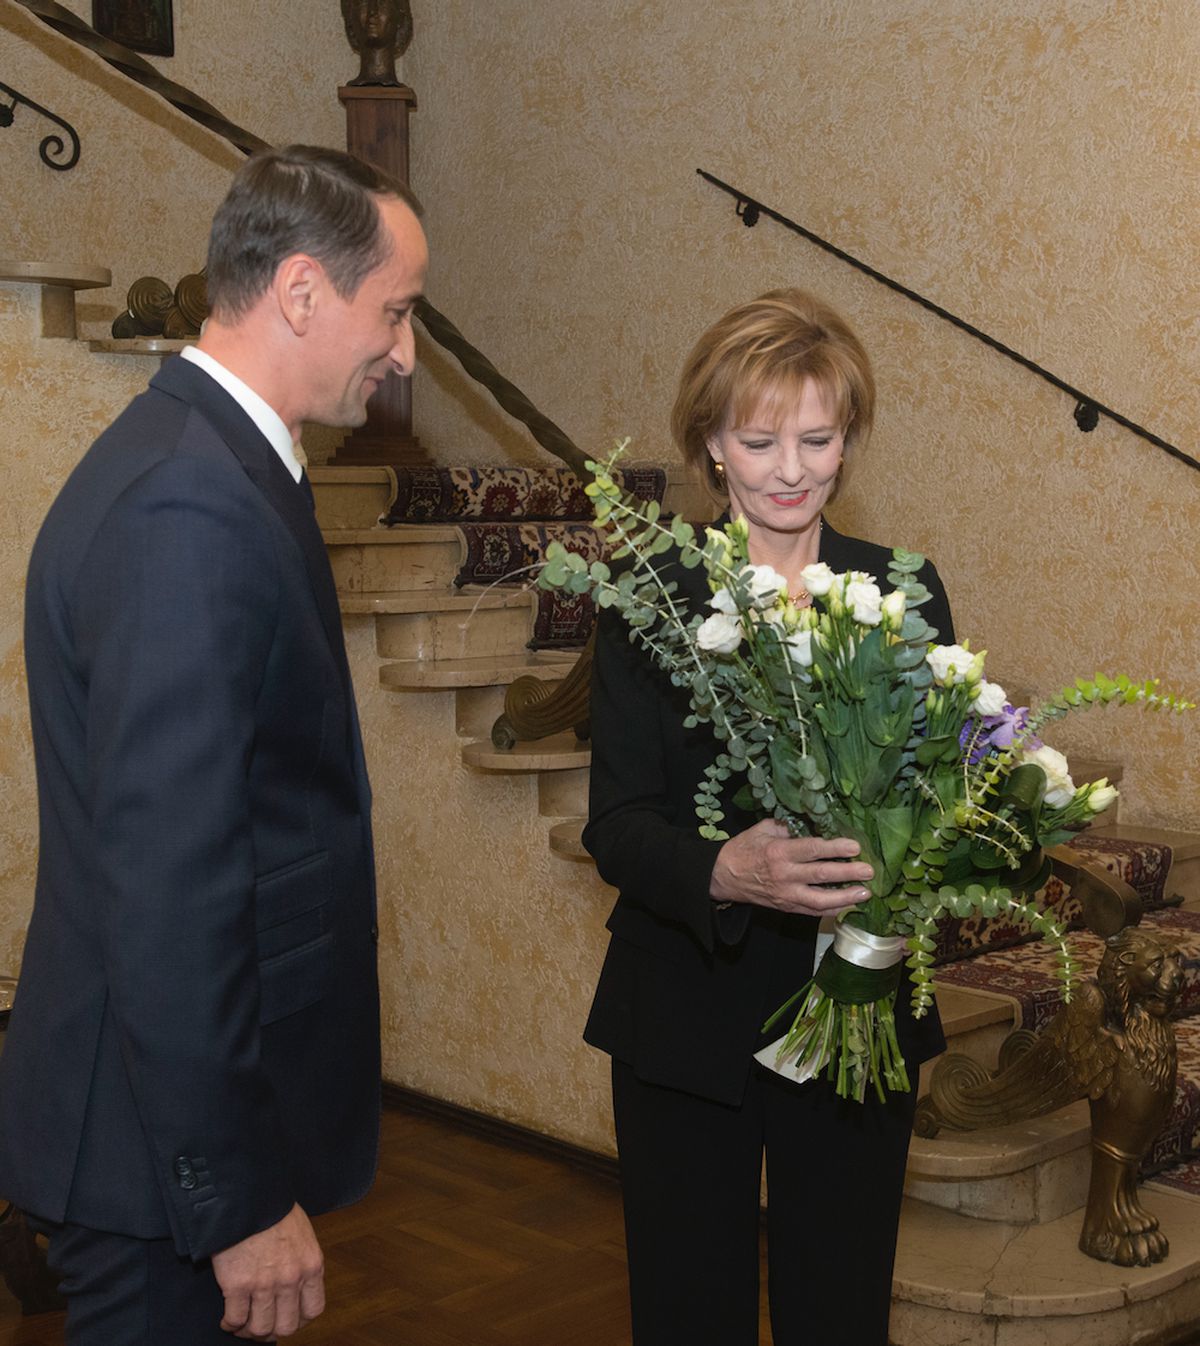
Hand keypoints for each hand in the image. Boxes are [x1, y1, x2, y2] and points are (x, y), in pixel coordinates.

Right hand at [212, 1203, 324, 1338]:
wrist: (249, 1197)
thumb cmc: (274, 1209)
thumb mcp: (303, 1234)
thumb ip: (302, 1261)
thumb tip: (297, 1285)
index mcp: (311, 1265)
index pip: (313, 1310)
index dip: (299, 1320)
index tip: (287, 1318)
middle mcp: (291, 1279)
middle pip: (286, 1326)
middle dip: (274, 1330)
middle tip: (262, 1324)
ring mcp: (264, 1284)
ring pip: (260, 1329)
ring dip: (250, 1331)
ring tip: (242, 1324)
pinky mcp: (237, 1286)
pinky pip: (235, 1319)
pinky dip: (230, 1324)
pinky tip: (227, 1319)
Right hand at [709, 819, 872, 916]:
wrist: (723, 876)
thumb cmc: (744, 849)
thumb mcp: (762, 829)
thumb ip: (787, 826)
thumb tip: (812, 820)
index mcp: (779, 851)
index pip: (812, 850)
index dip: (835, 848)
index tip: (855, 846)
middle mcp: (784, 875)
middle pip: (821, 874)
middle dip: (848, 873)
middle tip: (869, 871)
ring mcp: (786, 894)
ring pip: (820, 900)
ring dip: (845, 896)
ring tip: (865, 893)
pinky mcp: (786, 907)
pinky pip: (813, 911)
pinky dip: (832, 910)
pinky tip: (848, 905)